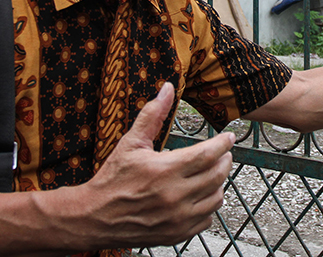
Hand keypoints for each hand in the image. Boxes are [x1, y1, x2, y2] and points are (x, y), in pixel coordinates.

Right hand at [76, 82, 234, 249]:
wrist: (94, 217)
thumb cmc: (112, 179)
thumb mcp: (131, 142)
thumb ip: (152, 115)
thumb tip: (167, 89)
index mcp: (165, 170)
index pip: (208, 154)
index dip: (223, 143)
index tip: (228, 137)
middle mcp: (175, 196)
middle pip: (217, 174)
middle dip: (224, 160)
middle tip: (222, 152)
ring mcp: (178, 218)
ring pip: (216, 197)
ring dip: (218, 182)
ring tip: (211, 172)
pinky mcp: (177, 233)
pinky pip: (207, 219)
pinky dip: (208, 205)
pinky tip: (199, 195)